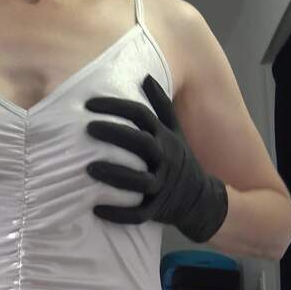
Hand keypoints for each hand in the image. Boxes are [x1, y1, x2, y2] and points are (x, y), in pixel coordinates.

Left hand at [84, 74, 227, 242]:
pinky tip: (95, 209)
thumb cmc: (180, 159)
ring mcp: (162, 186)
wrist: (202, 198)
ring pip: (138, 180)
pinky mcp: (157, 210)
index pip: (141, 115)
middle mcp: (165, 159)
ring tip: (88, 168)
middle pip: (140, 143)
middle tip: (88, 128)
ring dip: (113, 174)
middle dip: (114, 134)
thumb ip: (161, 105)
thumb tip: (146, 76)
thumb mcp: (175, 131)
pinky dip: (118, 214)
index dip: (116, 106)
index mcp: (165, 138)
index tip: (89, 104)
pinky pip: (138, 214)